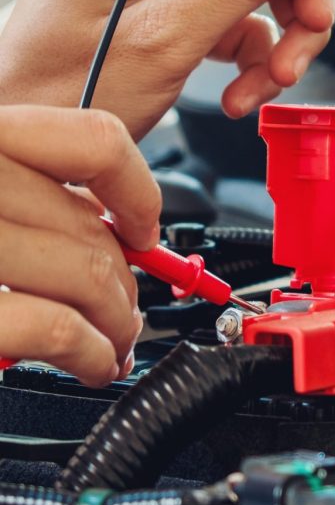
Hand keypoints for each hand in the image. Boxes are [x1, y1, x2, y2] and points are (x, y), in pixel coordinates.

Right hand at [0, 106, 159, 385]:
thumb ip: (22, 195)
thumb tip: (113, 225)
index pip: (93, 141)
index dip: (137, 190)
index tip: (142, 229)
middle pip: (91, 224)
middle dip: (123, 281)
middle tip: (124, 310)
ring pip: (86, 274)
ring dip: (117, 322)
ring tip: (114, 342)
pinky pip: (53, 328)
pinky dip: (91, 352)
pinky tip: (91, 363)